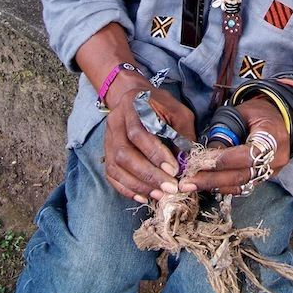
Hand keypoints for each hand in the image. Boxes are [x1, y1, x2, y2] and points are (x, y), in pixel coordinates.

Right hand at [104, 87, 195, 202]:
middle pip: (124, 153)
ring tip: (159, 195)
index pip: (139, 133)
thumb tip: (186, 161)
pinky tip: (143, 196)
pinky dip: (126, 188)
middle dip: (148, 174)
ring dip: (138, 185)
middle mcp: (115, 122)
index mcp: (132, 106)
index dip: (155, 153)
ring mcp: (108, 138)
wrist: (132, 96)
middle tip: (169, 187)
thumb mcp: (177, 111)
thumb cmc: (159, 104)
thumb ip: (182, 133)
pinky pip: (111, 174)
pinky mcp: (106, 152)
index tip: (174, 169)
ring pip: (115, 167)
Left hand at [180, 98, 289, 195]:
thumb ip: (226, 130)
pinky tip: (207, 183)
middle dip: (212, 180)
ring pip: (242, 184)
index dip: (222, 160)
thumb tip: (206, 152)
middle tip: (187, 182)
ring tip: (192, 184)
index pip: (246, 155)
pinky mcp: (265, 177)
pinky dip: (225, 185)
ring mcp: (272, 171)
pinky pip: (244, 185)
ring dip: (215, 185)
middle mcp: (276, 159)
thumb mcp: (242, 112)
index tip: (199, 162)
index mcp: (272, 138)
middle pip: (242, 176)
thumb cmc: (259, 111)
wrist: (280, 117)